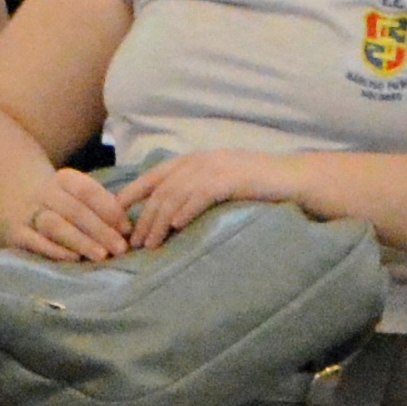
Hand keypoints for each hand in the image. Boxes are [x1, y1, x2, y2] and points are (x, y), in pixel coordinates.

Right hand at [3, 164, 136, 262]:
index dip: (109, 209)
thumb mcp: (74, 193)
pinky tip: (73, 260)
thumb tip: (127, 230)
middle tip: (121, 249)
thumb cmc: (56, 201)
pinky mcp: (15, 232)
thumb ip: (98, 206)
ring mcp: (28, 212)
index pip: (88, 191)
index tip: (127, 228)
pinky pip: (34, 241)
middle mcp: (45, 193)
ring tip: (101, 256)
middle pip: (75, 210)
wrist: (8, 196)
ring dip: (80, 241)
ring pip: (55, 225)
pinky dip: (54, 250)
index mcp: (64, 179)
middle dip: (100, 230)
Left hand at [115, 148, 314, 247]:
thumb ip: (195, 193)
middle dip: (142, 219)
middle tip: (132, 245)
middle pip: (159, 190)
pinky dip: (185, 210)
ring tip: (150, 245)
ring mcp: (215, 167)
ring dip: (159, 222)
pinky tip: (176, 227)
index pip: (152, 177)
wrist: (293, 179)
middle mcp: (200, 160)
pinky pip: (200, 195)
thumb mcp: (220, 184)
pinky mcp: (230, 179)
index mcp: (194, 160)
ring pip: (175, 195)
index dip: (129, 195)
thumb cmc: (257, 187)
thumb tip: (168, 218)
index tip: (113, 217)